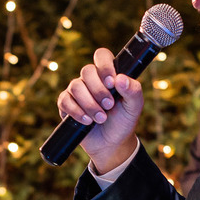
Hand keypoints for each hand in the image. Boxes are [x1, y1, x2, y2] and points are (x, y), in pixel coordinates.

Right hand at [57, 47, 143, 172]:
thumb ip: (133, 90)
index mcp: (108, 74)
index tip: (112, 83)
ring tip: (101, 118)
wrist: (112, 144)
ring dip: (89, 104)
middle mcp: (91, 80)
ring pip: (76, 86)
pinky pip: (65, 100)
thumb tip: (121, 79)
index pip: (102, 56)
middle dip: (98, 90)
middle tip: (109, 106)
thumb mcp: (134, 107)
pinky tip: (87, 121)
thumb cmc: (124, 121)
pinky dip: (77, 111)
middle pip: (87, 71)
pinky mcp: (66, 104)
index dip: (104, 66)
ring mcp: (77, 91)